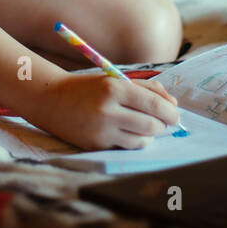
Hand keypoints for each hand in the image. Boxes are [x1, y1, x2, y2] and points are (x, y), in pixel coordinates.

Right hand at [26, 74, 181, 151]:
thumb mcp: (115, 80)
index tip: (176, 115)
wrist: (50, 100)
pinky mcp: (95, 146)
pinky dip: (131, 141)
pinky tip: (125, 132)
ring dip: (148, 135)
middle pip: (151, 125)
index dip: (170, 112)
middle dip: (162, 125)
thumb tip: (173, 104)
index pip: (153, 104)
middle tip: (161, 122)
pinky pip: (125, 148)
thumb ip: (146, 88)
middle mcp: (107, 110)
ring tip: (141, 126)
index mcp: (114, 88)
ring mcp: (101, 131)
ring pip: (141, 140)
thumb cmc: (88, 88)